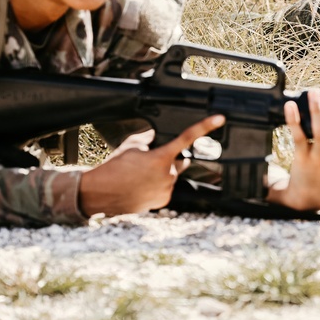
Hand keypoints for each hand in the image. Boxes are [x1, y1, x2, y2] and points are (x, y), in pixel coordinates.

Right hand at [79, 114, 225, 216]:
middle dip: (170, 159)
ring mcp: (167, 189)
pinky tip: (142, 186)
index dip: (205, 126)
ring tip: (140, 176)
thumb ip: (150, 138)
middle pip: (180, 161)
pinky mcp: (163, 200)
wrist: (99, 193)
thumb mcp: (131, 145)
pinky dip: (158, 186)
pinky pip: (167, 188)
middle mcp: (169, 174)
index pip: (187, 137)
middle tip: (150, 162)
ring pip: (172, 176)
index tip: (220, 118)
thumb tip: (157, 136)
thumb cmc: (113, 168)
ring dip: (163, 174)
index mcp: (162, 157)